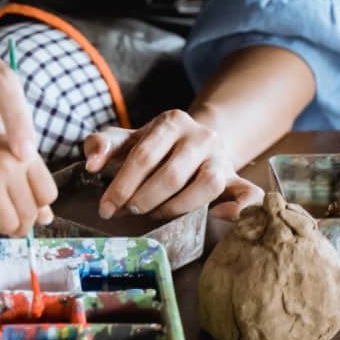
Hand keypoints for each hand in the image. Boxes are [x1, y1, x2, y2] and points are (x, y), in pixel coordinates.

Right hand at [0, 123, 57, 235]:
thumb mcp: (9, 155)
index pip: (48, 194)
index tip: (30, 203)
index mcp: (23, 152)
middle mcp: (8, 165)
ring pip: (10, 225)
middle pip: (30, 214)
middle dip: (24, 224)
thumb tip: (47, 218)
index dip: (40, 204)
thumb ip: (31, 184)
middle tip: (16, 220)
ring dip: (6, 227)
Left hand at [83, 110, 247, 220]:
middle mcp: (202, 136)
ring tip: (155, 214)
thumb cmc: (152, 146)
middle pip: (171, 175)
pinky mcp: (238, 179)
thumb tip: (91, 163)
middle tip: (128, 211)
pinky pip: (248, 195)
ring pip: (206, 186)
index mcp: (172, 121)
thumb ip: (101, 144)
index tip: (106, 209)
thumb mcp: (125, 139)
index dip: (121, 185)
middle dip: (144, 199)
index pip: (143, 155)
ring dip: (175, 208)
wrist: (192, 143)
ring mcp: (223, 158)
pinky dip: (237, 209)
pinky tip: (214, 218)